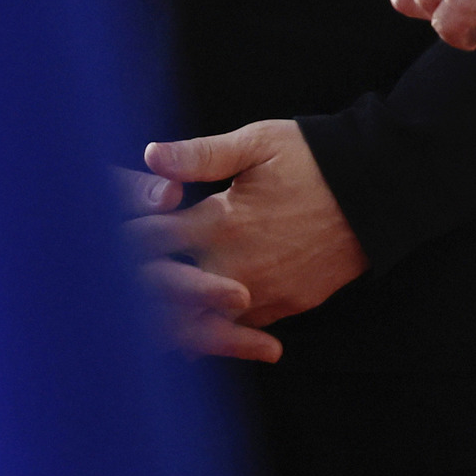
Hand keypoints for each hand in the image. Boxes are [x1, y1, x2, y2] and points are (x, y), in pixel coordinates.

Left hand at [122, 121, 366, 361]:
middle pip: (170, 295)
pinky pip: (243, 330)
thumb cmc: (314, 158)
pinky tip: (195, 331)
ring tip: (141, 323)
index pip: (153, 240)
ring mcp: (265, 293)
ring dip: (175, 317)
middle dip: (137, 292)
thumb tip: (150, 155)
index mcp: (221, 222)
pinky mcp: (289, 306)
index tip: (97, 242)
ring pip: (204, 322)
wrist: (379, 190)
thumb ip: (200, 154)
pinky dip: (217, 332)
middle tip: (104, 298)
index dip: (122, 241)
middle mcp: (237, 267)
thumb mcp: (257, 143)